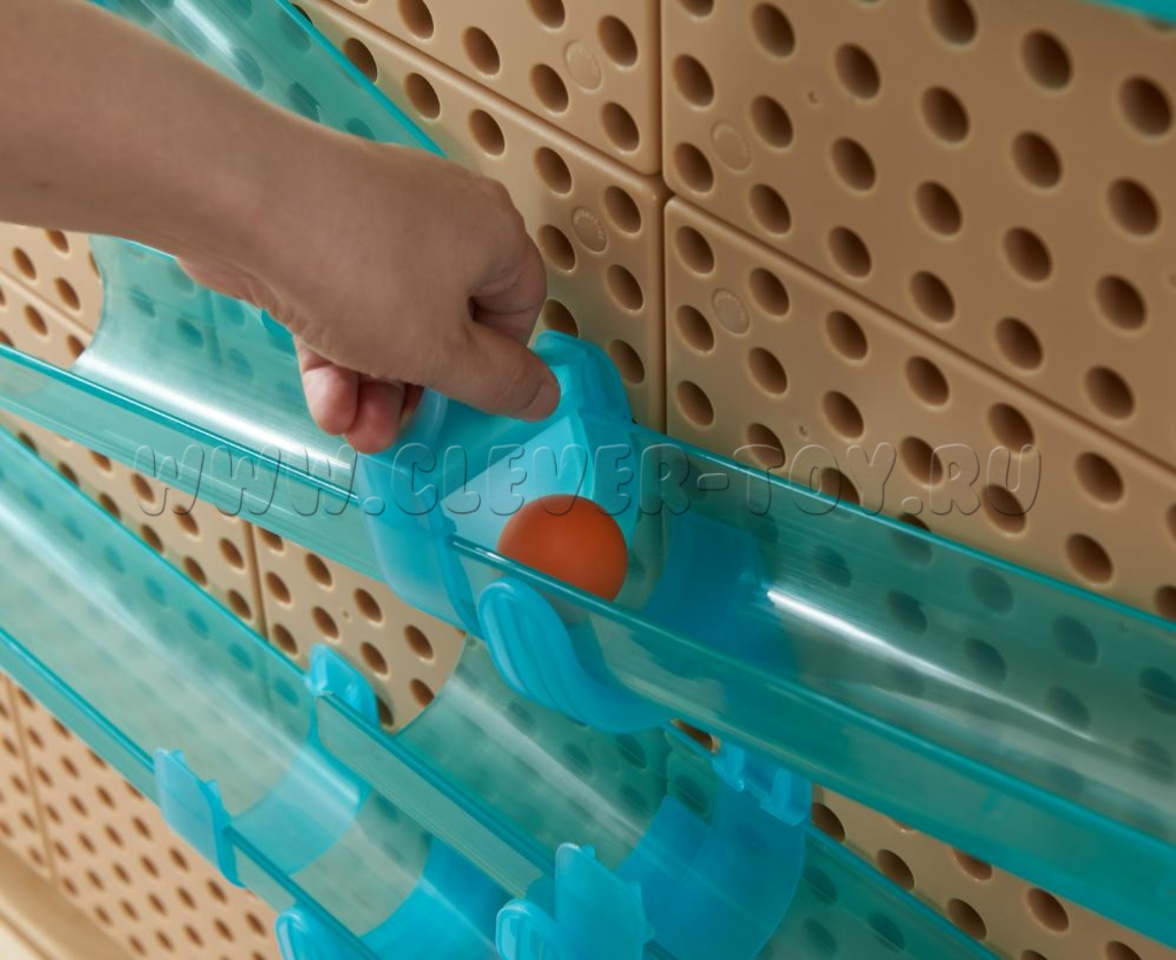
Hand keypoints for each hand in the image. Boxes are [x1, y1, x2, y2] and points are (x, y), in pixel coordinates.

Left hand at [179, 131, 557, 452]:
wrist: (241, 202)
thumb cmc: (358, 268)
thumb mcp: (442, 352)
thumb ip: (499, 384)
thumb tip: (546, 395)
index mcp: (492, 233)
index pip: (520, 309)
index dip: (496, 366)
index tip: (466, 405)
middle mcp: (444, 217)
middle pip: (450, 323)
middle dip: (418, 390)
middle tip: (396, 430)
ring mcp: (379, 221)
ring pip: (392, 320)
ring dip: (374, 384)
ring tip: (351, 429)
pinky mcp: (324, 232)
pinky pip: (346, 301)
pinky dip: (337, 351)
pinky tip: (323, 398)